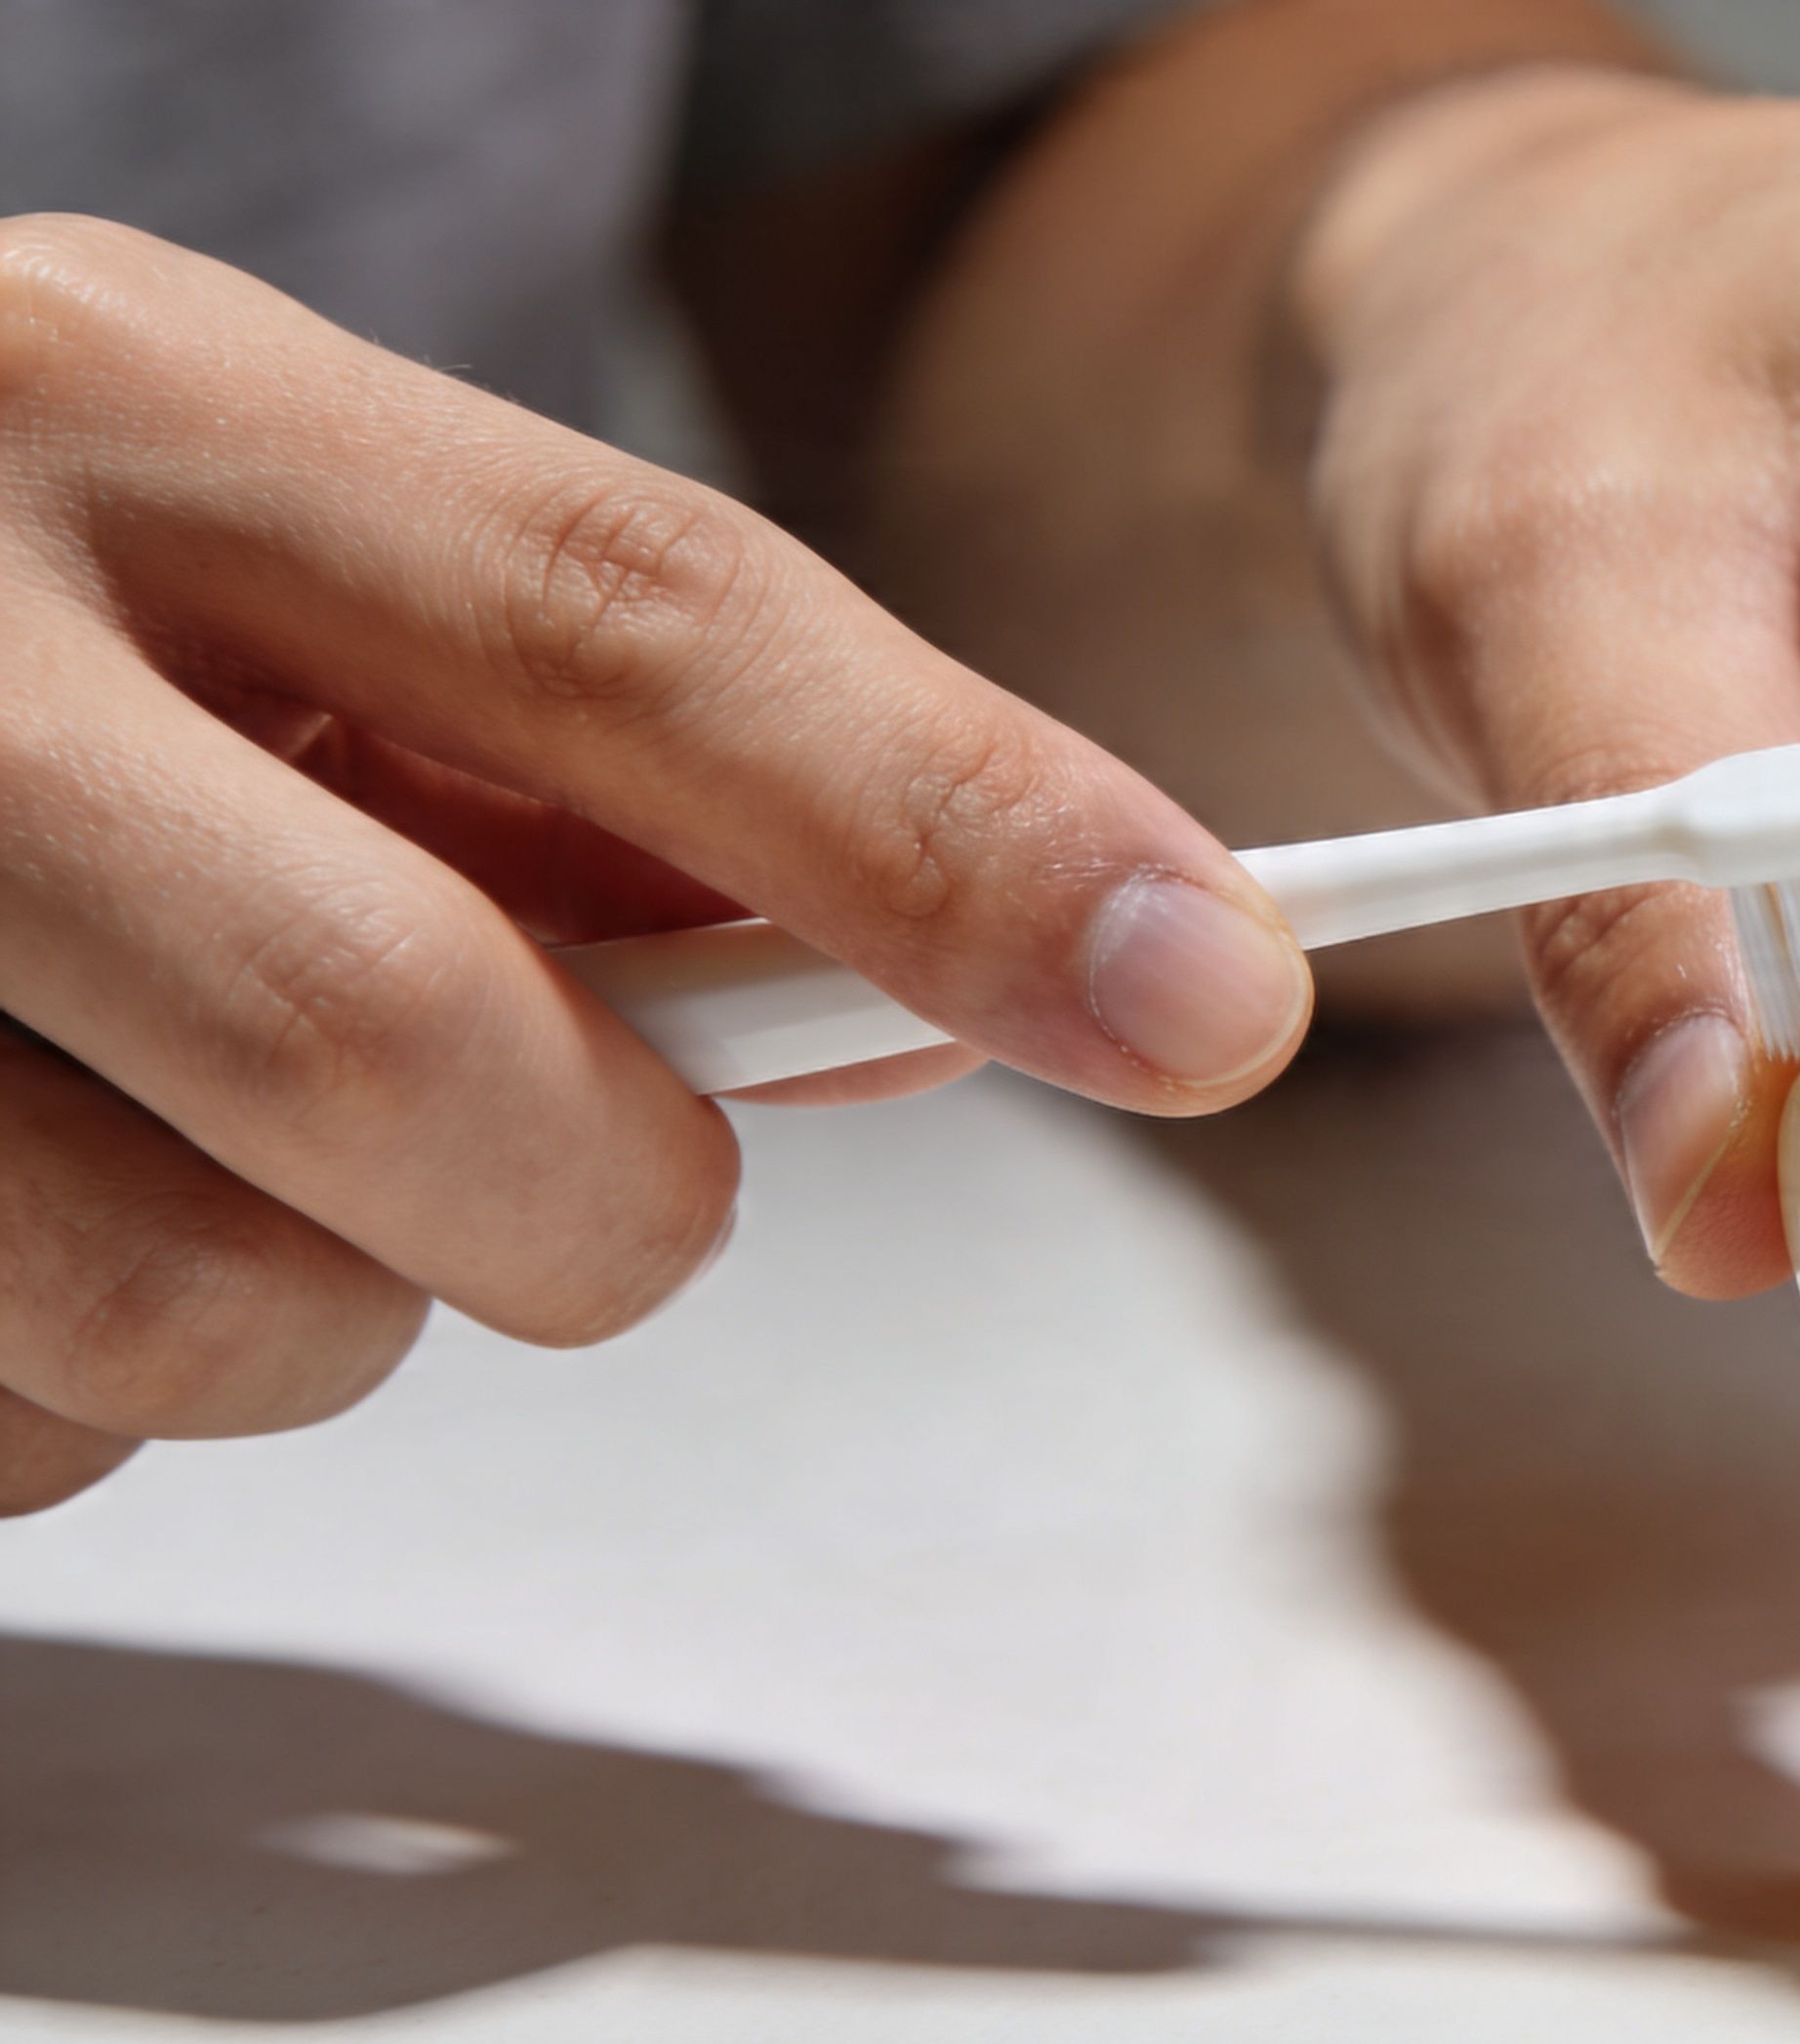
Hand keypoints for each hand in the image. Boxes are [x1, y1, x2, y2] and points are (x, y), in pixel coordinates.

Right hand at [0, 218, 1314, 1511]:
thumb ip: (607, 773)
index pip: (647, 620)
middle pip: (431, 1044)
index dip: (968, 827)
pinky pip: (17, 1426)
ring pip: (210, 1307)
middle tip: (579, 1172)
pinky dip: (74, 1378)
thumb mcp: (262, 589)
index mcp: (126, 401)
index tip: (1219, 986)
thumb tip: (972, 992)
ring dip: (298, 1312)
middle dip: (600, 1198)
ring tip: (167, 1139)